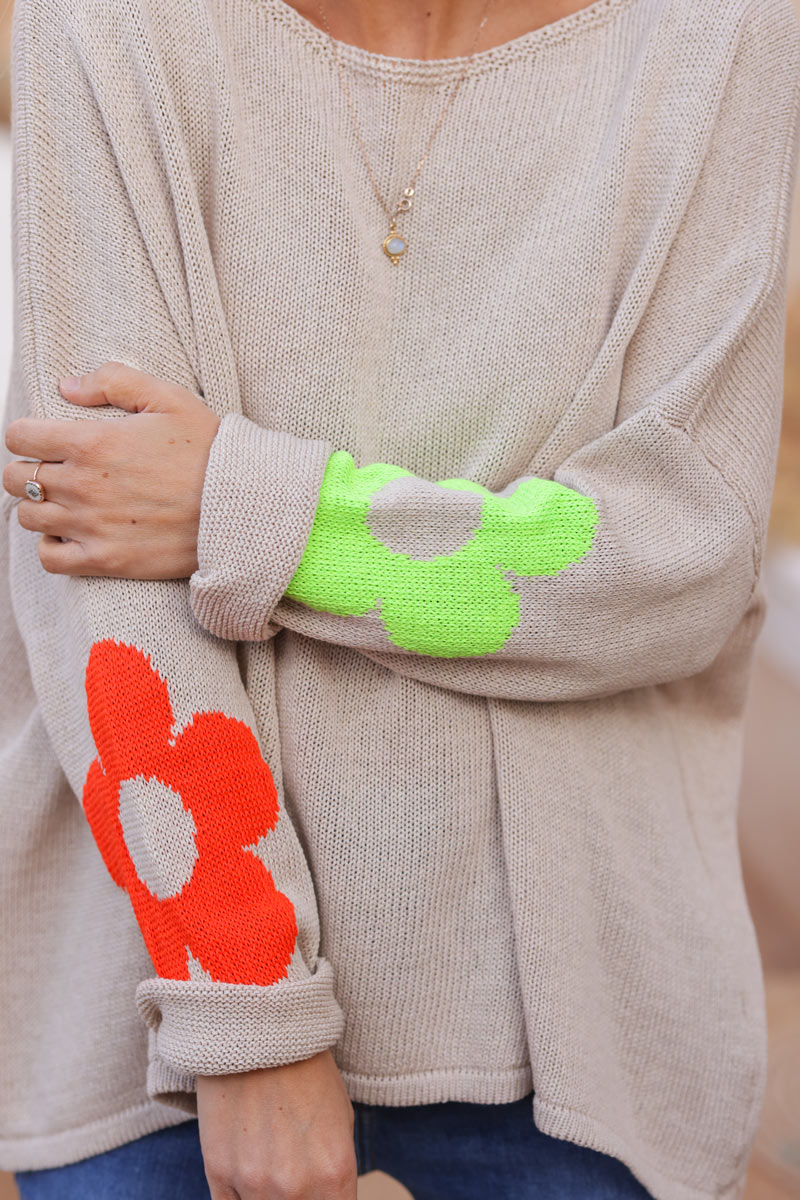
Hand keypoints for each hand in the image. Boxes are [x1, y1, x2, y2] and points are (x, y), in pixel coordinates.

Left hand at [2, 361, 219, 577]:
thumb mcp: (168, 398)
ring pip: (28, 517)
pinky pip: (49, 557)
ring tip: (63, 502)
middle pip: (17, 478)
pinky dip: (51, 545)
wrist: (240, 508)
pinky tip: (69, 534)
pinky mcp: (104, 560)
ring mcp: (90, 526)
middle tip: (54, 470)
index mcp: (92, 442)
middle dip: (28, 469)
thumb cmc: (210, 451)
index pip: (19, 436)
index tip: (43, 439)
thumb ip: (113, 381)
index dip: (27, 434)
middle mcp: (82, 485)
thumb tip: (67, 387)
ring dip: (40, 506)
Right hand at [197, 1050, 356, 1199]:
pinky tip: (247, 1174)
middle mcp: (295, 1187)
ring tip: (272, 1161)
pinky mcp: (218, 1172)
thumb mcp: (341, 1120)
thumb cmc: (307, 1068)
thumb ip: (334, 1172)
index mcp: (335, 1173)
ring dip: (268, 1196)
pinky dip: (241, 1197)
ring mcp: (254, 1183)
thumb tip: (326, 1197)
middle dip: (301, 1198)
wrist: (260, 1026)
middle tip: (294, 1169)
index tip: (321, 1192)